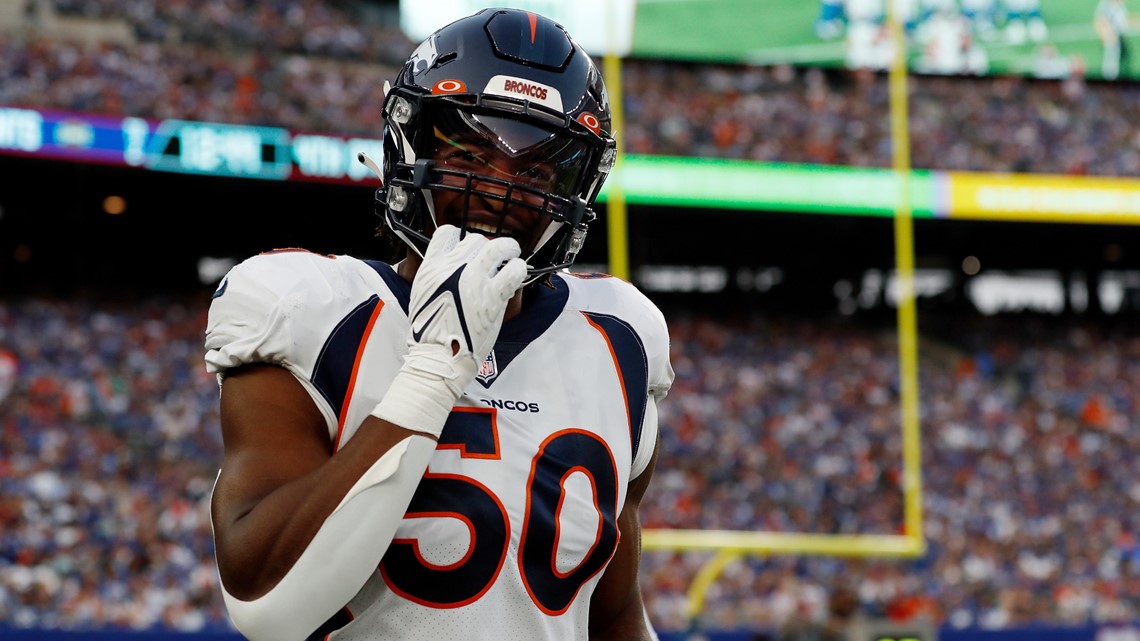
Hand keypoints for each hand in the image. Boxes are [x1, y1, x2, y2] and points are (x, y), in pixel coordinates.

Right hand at [408, 224, 524, 364]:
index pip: (446, 233)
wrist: (439, 356)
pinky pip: (513, 271)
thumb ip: (436, 277)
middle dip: (485, 247)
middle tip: (493, 257)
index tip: (467, 248)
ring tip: (512, 254)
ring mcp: (474, 280)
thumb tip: (450, 271)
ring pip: (497, 247)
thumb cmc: (430, 334)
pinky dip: (518, 268)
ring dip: (508, 248)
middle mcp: (453, 268)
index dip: (460, 238)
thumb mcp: (421, 295)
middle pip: (475, 240)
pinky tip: (517, 272)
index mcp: (432, 268)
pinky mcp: (493, 296)